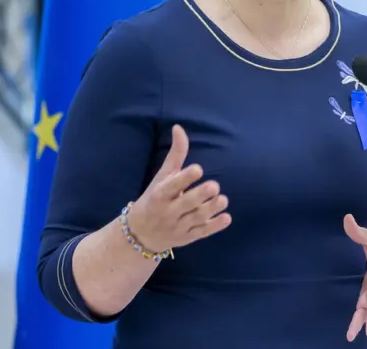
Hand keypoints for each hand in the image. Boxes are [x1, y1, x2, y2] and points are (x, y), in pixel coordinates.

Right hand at [127, 124, 230, 252]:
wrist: (140, 234)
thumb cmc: (154, 198)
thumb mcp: (162, 176)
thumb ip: (175, 154)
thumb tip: (179, 127)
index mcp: (160, 193)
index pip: (172, 185)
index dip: (185, 178)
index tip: (198, 169)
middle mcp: (168, 211)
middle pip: (185, 203)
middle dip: (200, 195)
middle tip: (215, 186)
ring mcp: (178, 226)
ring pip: (195, 218)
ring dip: (210, 209)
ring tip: (223, 199)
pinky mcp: (187, 238)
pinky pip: (201, 233)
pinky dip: (214, 227)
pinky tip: (226, 218)